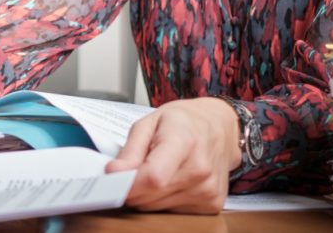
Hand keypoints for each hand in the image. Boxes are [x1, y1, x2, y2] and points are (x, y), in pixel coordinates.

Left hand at [104, 97, 241, 213]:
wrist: (221, 128)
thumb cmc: (184, 121)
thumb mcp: (150, 122)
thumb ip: (130, 149)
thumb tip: (114, 172)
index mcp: (184, 141)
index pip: (152, 178)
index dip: (127, 183)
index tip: (112, 178)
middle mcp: (201, 169)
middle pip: (152, 196)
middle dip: (132, 188)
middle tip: (130, 172)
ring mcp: (209, 190)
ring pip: (158, 207)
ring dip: (147, 195)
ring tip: (153, 172)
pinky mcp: (212, 204)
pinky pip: (173, 211)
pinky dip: (163, 199)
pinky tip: (170, 181)